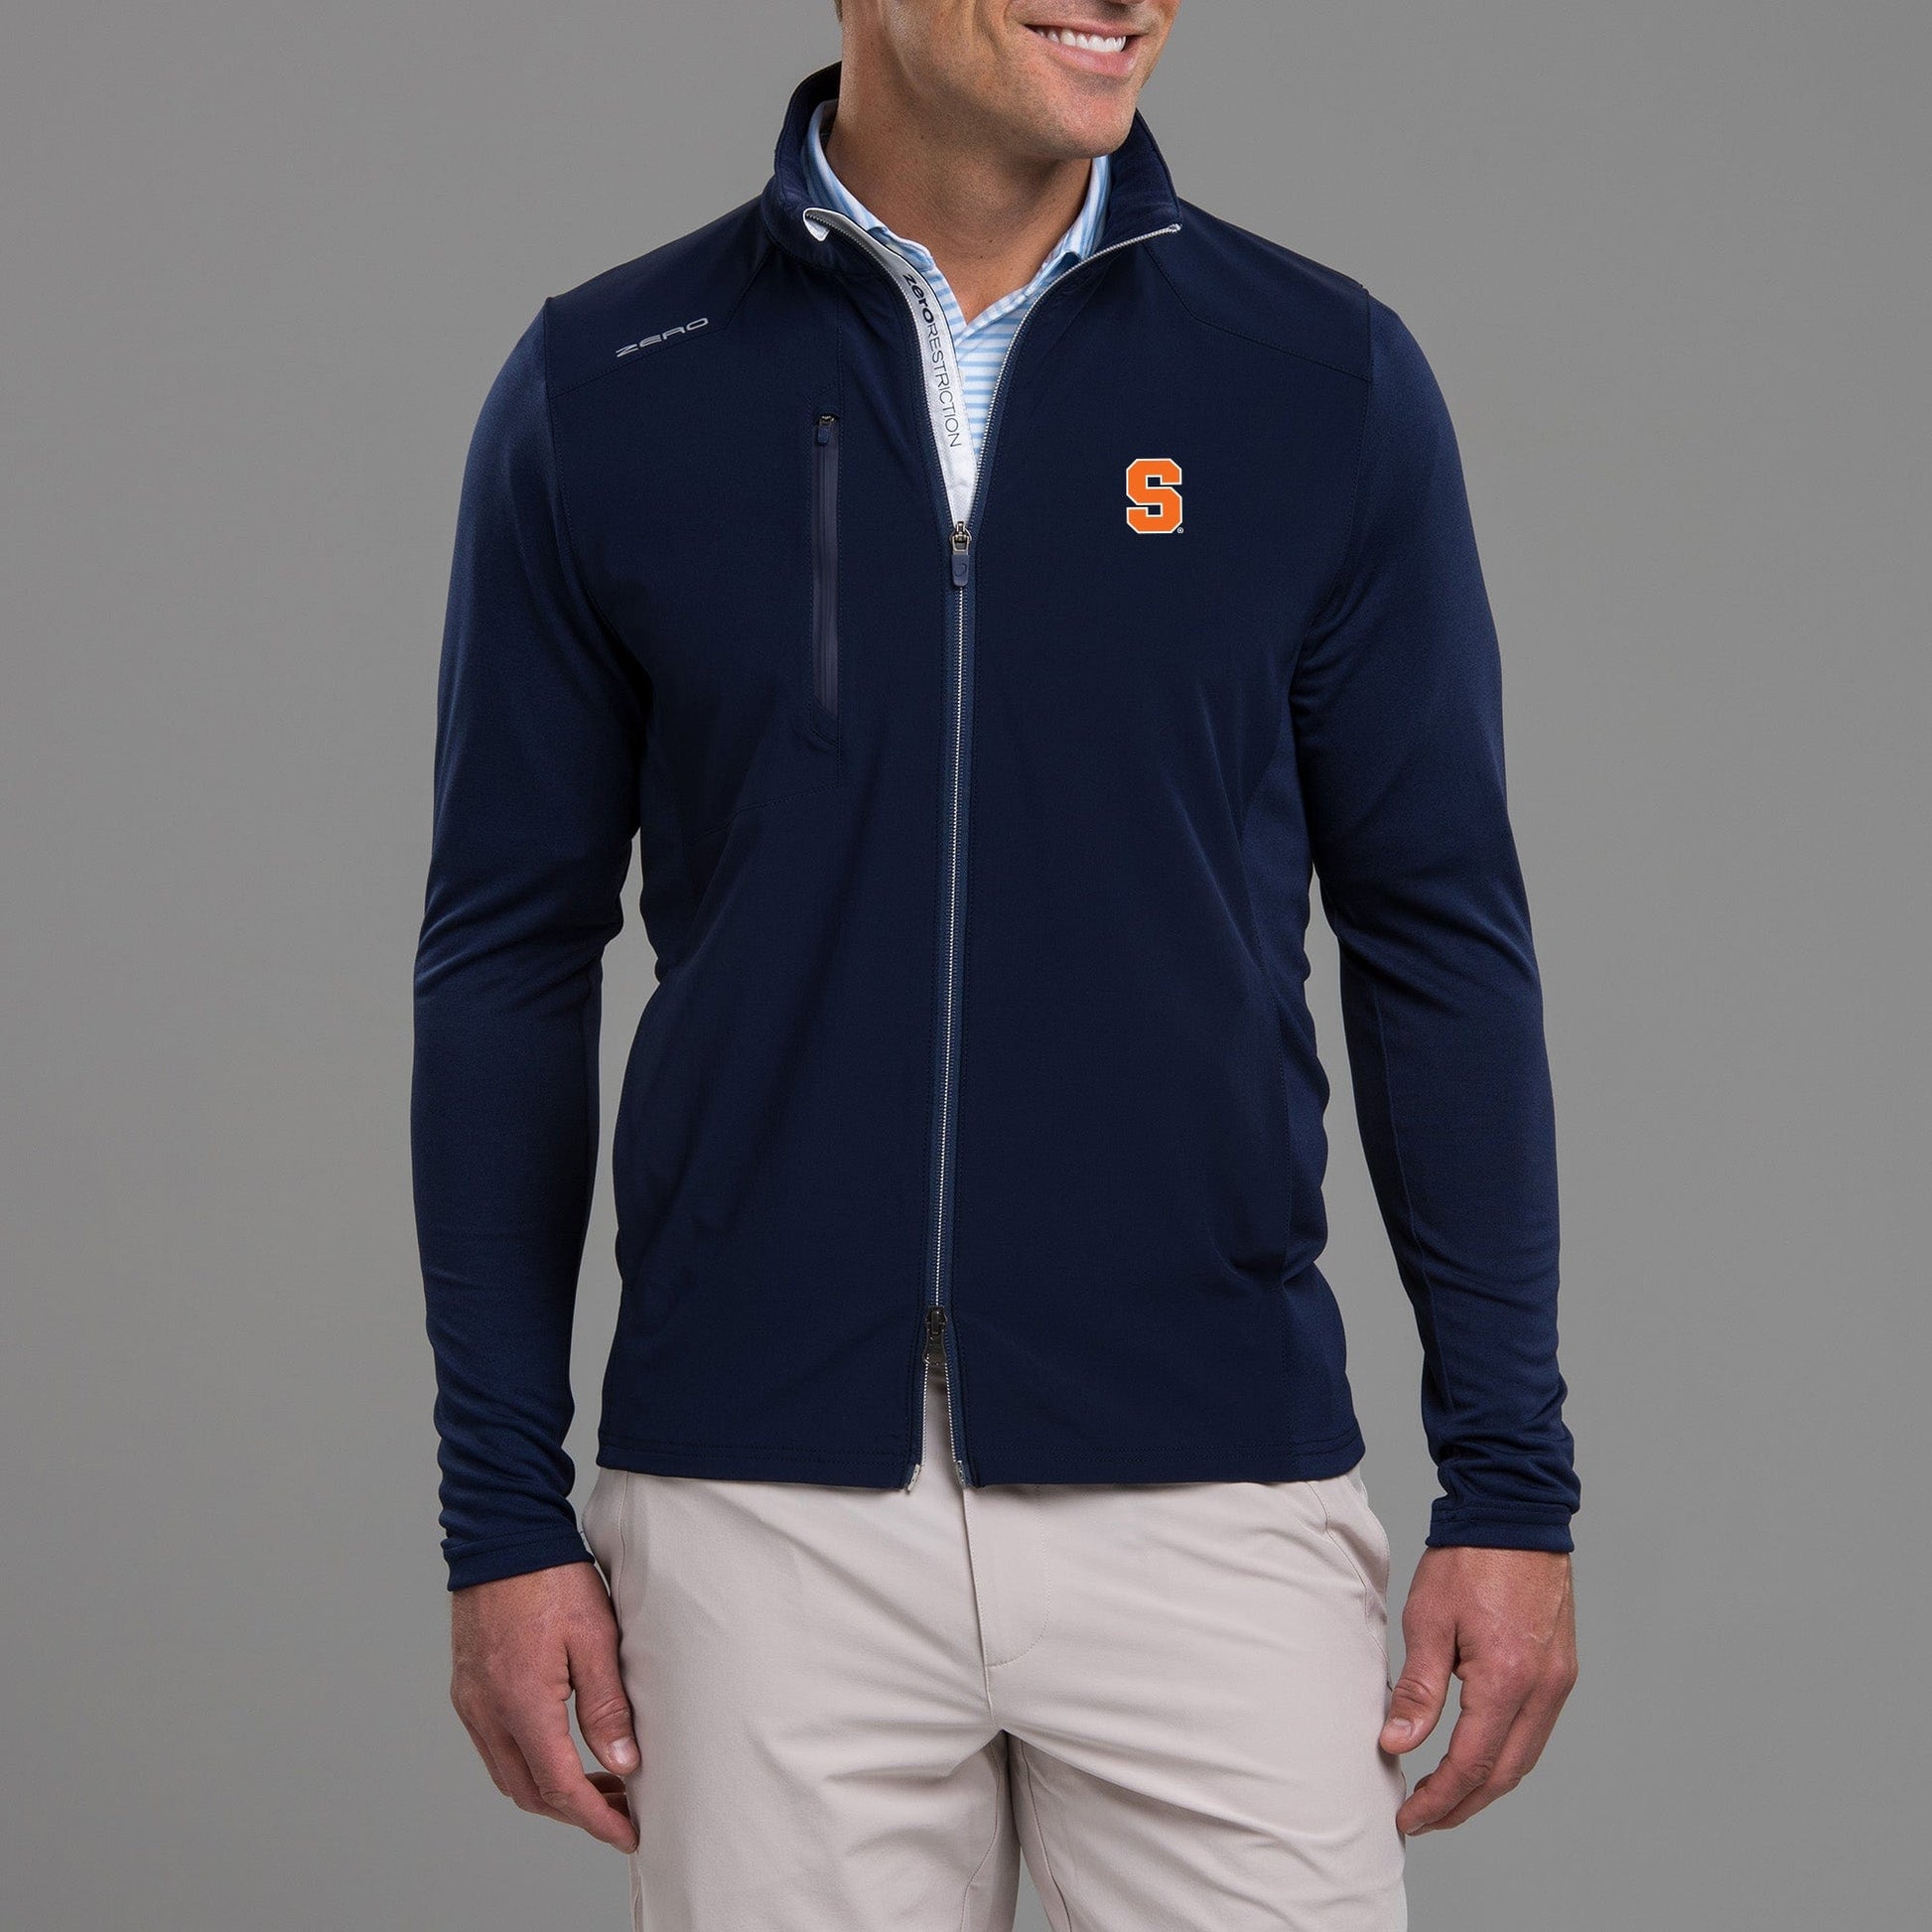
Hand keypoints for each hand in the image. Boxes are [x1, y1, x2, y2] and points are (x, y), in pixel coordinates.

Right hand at [450, 1561, 639, 1851]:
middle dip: (576, 1812)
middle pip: (530, 1792)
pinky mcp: (467, 1689)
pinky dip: (528, 1765)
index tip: (628, 1833)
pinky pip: (494, 1749)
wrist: (503, 1536)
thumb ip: (607, 1705)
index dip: (596, 1818)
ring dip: (551, 1792)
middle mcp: (488, 1711)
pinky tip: (560, 1752)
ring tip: (598, 1785)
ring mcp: (471, 1702)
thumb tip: (623, 1765)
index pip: (560, 1786)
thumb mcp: (594, 1637)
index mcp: (522, 1702)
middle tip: (621, 1810)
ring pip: (509, 1776)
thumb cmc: (552, 1577)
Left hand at [1380, 1545, 1576, 1834]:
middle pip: (1505, 1774)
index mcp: (1508, 1680)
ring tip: (1444, 1795)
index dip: (1439, 1798)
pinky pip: (1535, 1731)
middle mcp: (1543, 1690)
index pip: (1472, 1764)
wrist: (1513, 1514)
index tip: (1410, 1817)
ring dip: (1485, 1785)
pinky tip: (1478, 1755)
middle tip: (1424, 1817)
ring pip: (1524, 1757)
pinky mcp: (1561, 1670)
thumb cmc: (1468, 1560)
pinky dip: (1505, 1754)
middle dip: (1462, 1804)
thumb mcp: (1428, 1621)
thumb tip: (1397, 1743)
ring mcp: (1558, 1682)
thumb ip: (1417, 1689)